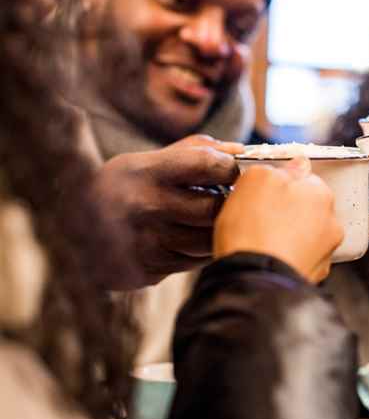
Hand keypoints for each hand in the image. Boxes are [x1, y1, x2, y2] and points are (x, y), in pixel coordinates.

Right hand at [92, 135, 242, 289]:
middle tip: (233, 201)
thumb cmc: (128, 186)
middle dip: (229, 205)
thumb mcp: (151, 160)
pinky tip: (193, 239)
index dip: (231, 168)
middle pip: (213, 208)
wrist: (77, 228)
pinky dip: (202, 250)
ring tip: (215, 221)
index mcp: (147, 170)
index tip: (234, 174)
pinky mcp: (148, 268)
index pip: (208, 163)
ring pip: (208, 240)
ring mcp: (145, 241)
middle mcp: (144, 205)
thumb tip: (240, 150)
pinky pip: (195, 261)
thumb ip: (196, 151)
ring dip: (219, 231)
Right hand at [214, 158, 342, 283]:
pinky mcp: (315, 274)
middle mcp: (330, 221)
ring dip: (289, 234)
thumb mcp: (256, 179)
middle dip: (287, 210)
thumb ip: (278, 168)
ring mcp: (325, 250)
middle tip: (260, 216)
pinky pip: (301, 258)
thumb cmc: (254, 230)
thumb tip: (294, 165)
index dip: (281, 184)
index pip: (304, 178)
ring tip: (262, 240)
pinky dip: (289, 257)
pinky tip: (270, 256)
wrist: (255, 280)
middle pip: (307, 207)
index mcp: (319, 192)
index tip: (265, 192)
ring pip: (306, 234)